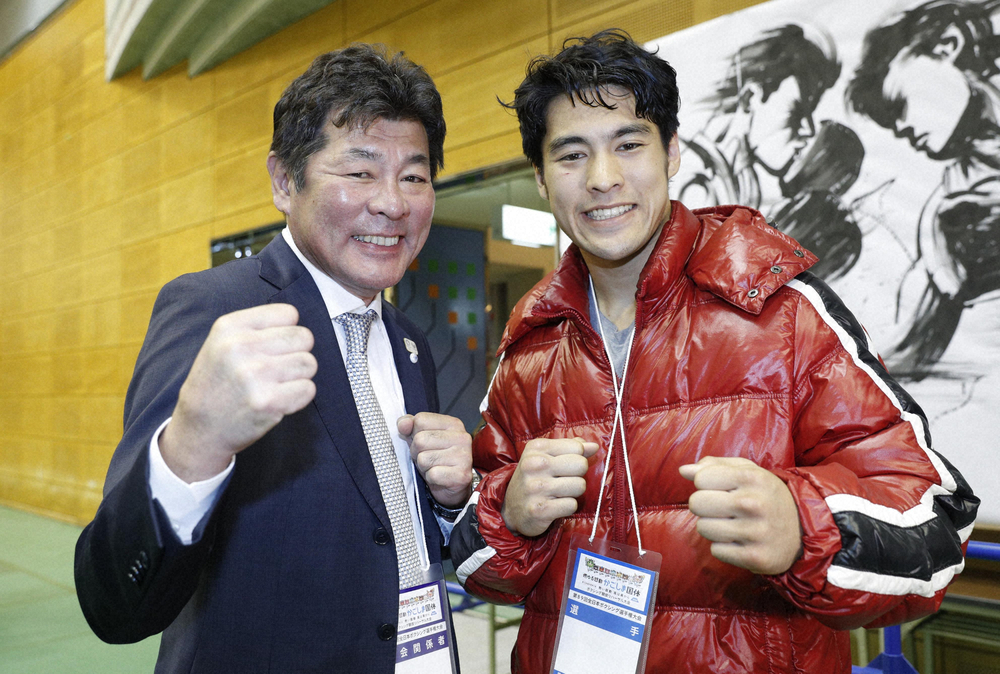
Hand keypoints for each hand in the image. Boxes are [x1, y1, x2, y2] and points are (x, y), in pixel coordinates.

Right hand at [161, 304, 316, 481]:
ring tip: (278, 384)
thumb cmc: (218, 383)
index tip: (273, 347)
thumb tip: (297, 321)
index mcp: (229, 327)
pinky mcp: (269, 402)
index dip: (287, 331)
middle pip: (304, 337)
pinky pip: (308, 389)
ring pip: (309, 363)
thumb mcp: (221, 343)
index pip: (289, 314)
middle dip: (298, 352)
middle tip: (279, 367)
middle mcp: (241, 347)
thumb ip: (257, 328)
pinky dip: (299, 396)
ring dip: (300, 375)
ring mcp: (255, 375)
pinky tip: (279, 399)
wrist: (199, 429)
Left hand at [398, 413, 472, 506]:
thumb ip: (410, 426)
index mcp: (453, 423)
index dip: (414, 434)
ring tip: (434, 467)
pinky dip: (431, 478)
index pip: (420, 420)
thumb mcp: (421, 438)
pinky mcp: (461, 475)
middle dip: (417, 453)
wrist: (452, 486)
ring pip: (424, 458)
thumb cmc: (436, 459)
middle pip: (420, 439)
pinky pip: (432, 474)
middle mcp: (461, 437)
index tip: (425, 444)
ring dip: (424, 467)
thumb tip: (403, 423)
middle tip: (429, 458)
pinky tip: (440, 477)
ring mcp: (464, 456)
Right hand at [502, 438, 598, 536]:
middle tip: (563, 481)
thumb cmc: (534, 479)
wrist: (511, 509)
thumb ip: (571, 447)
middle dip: (577, 475)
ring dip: (573, 493)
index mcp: (536, 448)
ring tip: (558, 494)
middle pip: (581, 464)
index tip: (563, 466)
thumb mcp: (547, 456)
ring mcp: (535, 487)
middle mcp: (534, 464)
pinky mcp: (539, 509)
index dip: (576, 458)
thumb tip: (594, 446)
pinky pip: (572, 505)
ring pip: (580, 485)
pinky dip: (567, 508)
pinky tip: (554, 506)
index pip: (577, 447)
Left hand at [679, 456, 802, 574]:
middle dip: (703, 506)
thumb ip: (714, 466)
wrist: (804, 530)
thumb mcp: (748, 471)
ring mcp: (755, 532)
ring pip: (703, 528)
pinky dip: (724, 547)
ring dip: (712, 527)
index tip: (718, 488)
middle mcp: (753, 504)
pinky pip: (717, 551)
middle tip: (720, 508)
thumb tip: (683, 471)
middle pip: (697, 503)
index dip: (704, 483)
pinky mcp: (755, 558)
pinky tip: (740, 541)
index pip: (701, 478)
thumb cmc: (766, 495)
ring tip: (731, 524)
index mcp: (752, 478)